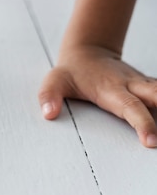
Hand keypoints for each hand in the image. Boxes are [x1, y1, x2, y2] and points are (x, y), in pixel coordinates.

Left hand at [38, 45, 156, 147]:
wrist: (89, 52)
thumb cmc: (71, 72)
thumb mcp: (54, 81)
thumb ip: (49, 96)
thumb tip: (48, 114)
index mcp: (111, 89)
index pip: (130, 108)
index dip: (142, 123)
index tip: (151, 142)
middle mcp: (133, 86)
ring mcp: (144, 86)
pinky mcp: (150, 89)